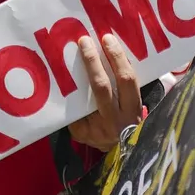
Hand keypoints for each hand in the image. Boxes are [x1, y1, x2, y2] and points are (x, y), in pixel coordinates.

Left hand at [68, 34, 143, 150]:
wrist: (125, 156)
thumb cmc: (129, 122)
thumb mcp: (133, 106)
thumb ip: (125, 88)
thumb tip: (108, 55)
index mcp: (132, 109)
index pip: (126, 79)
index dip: (117, 58)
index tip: (107, 39)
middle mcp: (115, 120)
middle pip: (102, 86)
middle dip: (92, 61)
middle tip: (84, 41)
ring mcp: (97, 129)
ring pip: (84, 98)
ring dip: (76, 75)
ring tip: (69, 55)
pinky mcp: (81, 134)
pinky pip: (72, 111)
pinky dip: (68, 97)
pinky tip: (61, 82)